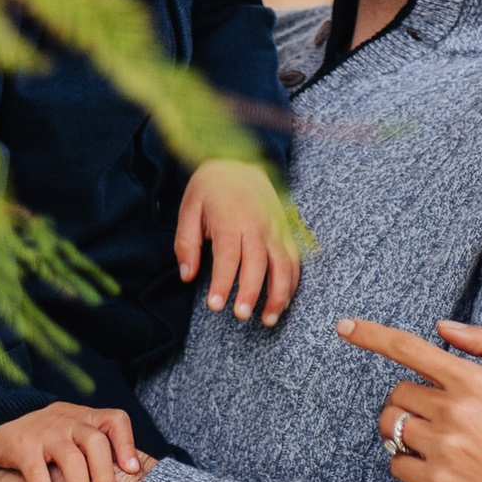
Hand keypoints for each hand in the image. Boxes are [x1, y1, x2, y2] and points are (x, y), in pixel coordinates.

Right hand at [0, 398, 149, 481]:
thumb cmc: (47, 436)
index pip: (115, 421)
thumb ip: (97, 450)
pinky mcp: (22, 445)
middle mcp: (70, 421)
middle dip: (105, 475)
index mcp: (87, 418)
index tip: (133, 471)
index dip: (127, 444)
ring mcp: (46, 432)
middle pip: (95, 442)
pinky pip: (36, 472)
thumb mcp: (74, 432)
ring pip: (70, 458)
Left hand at [177, 158, 304, 327]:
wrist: (240, 162)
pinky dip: (293, 283)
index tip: (215, 306)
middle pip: (259, 262)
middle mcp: (258, 224)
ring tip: (269, 319)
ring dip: (280, 294)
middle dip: (252, 292)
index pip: (228, 255)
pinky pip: (295, 260)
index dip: (223, 282)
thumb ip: (186, 244)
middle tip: (242, 316)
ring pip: (284, 264)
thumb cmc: (210, 189)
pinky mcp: (287, 231)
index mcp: (231, 218)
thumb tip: (187, 276)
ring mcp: (276, 228)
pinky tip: (284, 302)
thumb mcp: (189, 209)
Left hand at [333, 318, 481, 481]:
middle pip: (397, 393)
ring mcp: (442, 451)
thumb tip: (441, 327)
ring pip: (391, 427)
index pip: (409, 349)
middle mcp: (453, 413)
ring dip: (402, 429)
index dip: (371, 335)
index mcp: (474, 383)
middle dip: (411, 400)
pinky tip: (437, 467)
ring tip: (434, 440)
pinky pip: (395, 464)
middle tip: (440, 417)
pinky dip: (407, 464)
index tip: (344, 327)